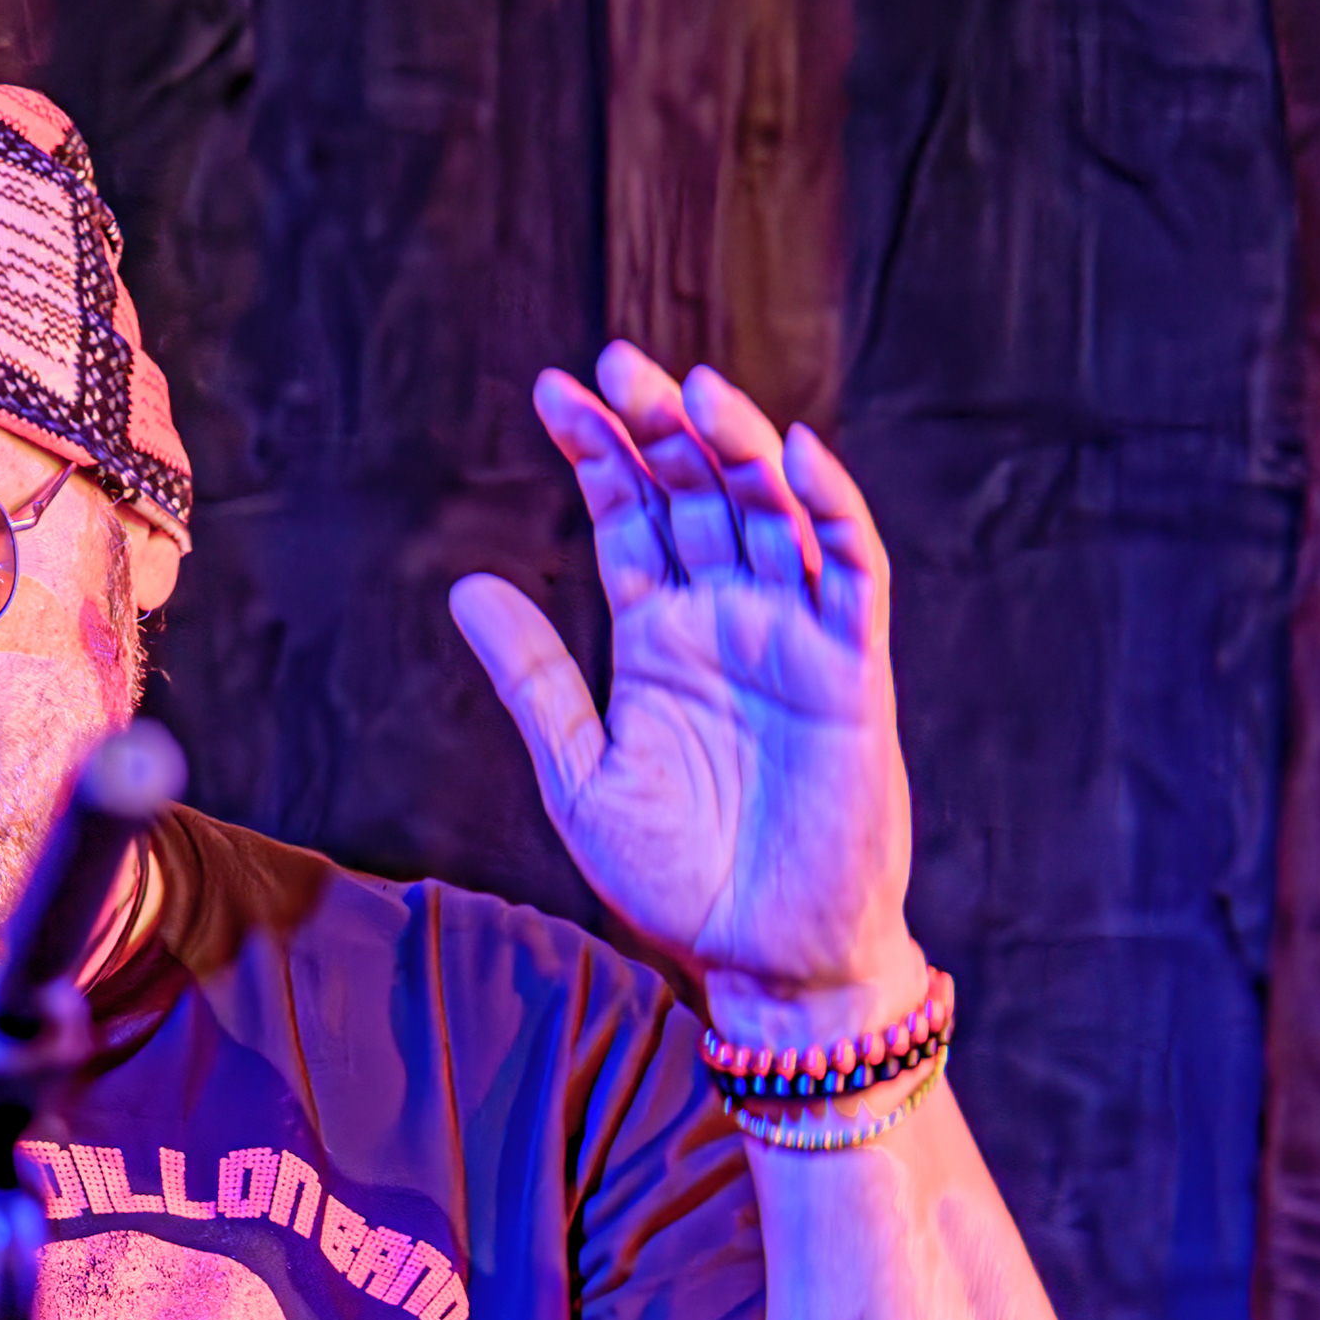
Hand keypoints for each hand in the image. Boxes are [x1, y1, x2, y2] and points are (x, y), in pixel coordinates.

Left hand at [450, 343, 922, 1038]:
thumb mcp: (580, 772)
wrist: (760, 958)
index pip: (630, 515)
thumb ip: (535, 679)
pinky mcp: (852, 670)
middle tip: (616, 362)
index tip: (552, 392)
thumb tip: (467, 585)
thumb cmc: (678, 878)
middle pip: (699, 492)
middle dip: (661, 426)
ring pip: (772, 511)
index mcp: (660, 635)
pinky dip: (828, 509)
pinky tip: (791, 456)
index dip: (598, 450)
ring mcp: (794, 636)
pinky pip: (849, 571)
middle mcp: (729, 618)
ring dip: (737, 447)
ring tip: (692, 390)